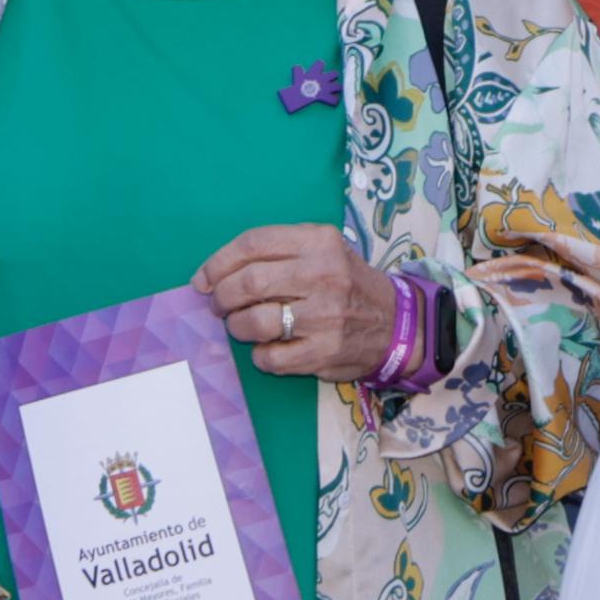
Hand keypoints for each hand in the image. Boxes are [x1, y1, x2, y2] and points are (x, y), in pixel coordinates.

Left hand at [194, 225, 393, 384]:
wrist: (396, 323)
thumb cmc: (347, 282)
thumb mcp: (324, 249)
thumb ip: (278, 251)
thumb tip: (214, 273)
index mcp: (319, 242)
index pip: (254, 244)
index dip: (218, 262)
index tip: (203, 279)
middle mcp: (323, 275)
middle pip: (248, 282)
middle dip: (222, 296)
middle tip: (219, 305)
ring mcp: (325, 317)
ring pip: (254, 322)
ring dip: (236, 326)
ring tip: (240, 326)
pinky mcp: (324, 353)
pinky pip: (270, 357)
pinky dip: (258, 355)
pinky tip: (266, 348)